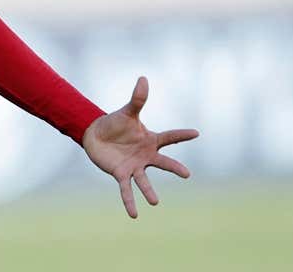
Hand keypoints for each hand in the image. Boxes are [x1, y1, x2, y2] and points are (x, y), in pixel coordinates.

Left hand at [81, 76, 198, 218]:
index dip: (182, 134)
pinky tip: (134, 214)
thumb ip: (137, 99)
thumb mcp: (126, 112)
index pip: (169, 137)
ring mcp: (134, 166)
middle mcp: (146, 155)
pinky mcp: (121, 174)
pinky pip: (126, 190)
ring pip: (144, 180)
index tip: (196, 133)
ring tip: (155, 202)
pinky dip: (129, 201)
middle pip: (163, 162)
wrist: (95, 135)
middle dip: (174, 168)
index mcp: (150, 140)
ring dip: (149, 191)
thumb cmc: (114, 123)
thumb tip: (143, 78)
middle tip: (187, 174)